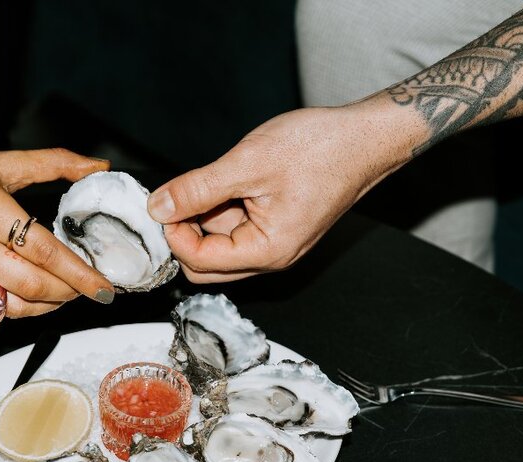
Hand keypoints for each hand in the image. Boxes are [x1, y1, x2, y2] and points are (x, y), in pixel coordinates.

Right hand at [0, 148, 114, 317]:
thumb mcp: (3, 164)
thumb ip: (55, 163)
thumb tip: (98, 166)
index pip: (45, 252)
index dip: (79, 273)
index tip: (102, 286)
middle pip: (32, 285)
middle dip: (68, 292)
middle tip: (87, 289)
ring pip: (13, 307)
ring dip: (46, 307)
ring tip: (63, 294)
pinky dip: (18, 309)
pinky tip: (32, 297)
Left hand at [147, 102, 421, 281]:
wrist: (365, 136)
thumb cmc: (320, 148)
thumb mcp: (247, 164)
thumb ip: (197, 189)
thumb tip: (157, 207)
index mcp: (267, 251)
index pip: (198, 262)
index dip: (173, 233)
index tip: (164, 201)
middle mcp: (271, 257)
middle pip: (205, 264)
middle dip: (184, 233)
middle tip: (179, 194)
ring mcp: (273, 243)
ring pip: (218, 245)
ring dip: (202, 218)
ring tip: (210, 179)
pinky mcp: (275, 226)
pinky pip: (235, 228)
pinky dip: (219, 208)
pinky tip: (225, 180)